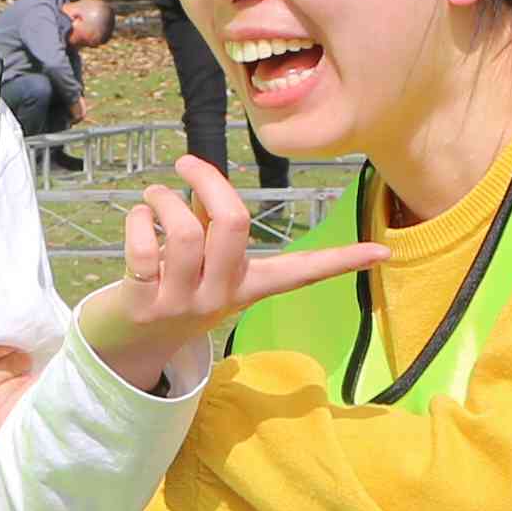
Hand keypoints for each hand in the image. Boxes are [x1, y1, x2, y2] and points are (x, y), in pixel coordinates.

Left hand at [70, 156, 383, 392]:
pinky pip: (143, 244)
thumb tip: (203, 183)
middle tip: (186, 164)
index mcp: (248, 285)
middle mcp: (221, 295)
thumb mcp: (204, 263)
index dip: (342, 260)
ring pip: (183, 229)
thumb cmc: (171, 286)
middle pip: (234, 223)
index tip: (383, 252)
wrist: (128, 345)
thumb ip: (210, 223)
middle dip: (208, 180)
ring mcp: (182, 301)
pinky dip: (135, 219)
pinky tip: (135, 221)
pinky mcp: (143, 302)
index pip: (302, 272)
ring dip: (163, 198)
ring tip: (154, 196)